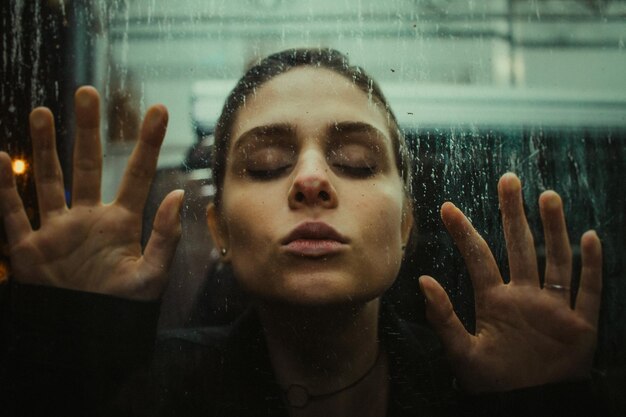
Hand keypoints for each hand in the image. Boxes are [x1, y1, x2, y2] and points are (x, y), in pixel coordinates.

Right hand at [0, 87, 182, 299]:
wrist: (87, 336)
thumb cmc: (123, 310)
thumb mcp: (152, 275)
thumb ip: (166, 237)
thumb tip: (180, 195)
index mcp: (122, 222)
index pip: (137, 173)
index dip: (148, 142)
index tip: (160, 110)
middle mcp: (88, 217)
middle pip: (86, 164)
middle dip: (86, 130)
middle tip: (88, 93)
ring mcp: (57, 230)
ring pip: (48, 179)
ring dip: (44, 146)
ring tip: (41, 111)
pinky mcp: (29, 248)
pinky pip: (12, 213)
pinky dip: (4, 188)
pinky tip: (1, 157)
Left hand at [419, 172, 601, 391]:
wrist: (527, 405)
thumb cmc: (492, 383)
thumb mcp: (462, 352)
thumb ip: (444, 318)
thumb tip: (423, 280)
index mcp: (495, 301)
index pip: (478, 257)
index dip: (463, 232)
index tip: (447, 207)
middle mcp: (525, 296)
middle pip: (519, 246)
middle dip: (514, 213)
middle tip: (509, 179)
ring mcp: (553, 307)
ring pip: (556, 259)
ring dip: (554, 229)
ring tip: (547, 196)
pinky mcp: (580, 325)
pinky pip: (590, 291)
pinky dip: (593, 266)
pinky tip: (591, 238)